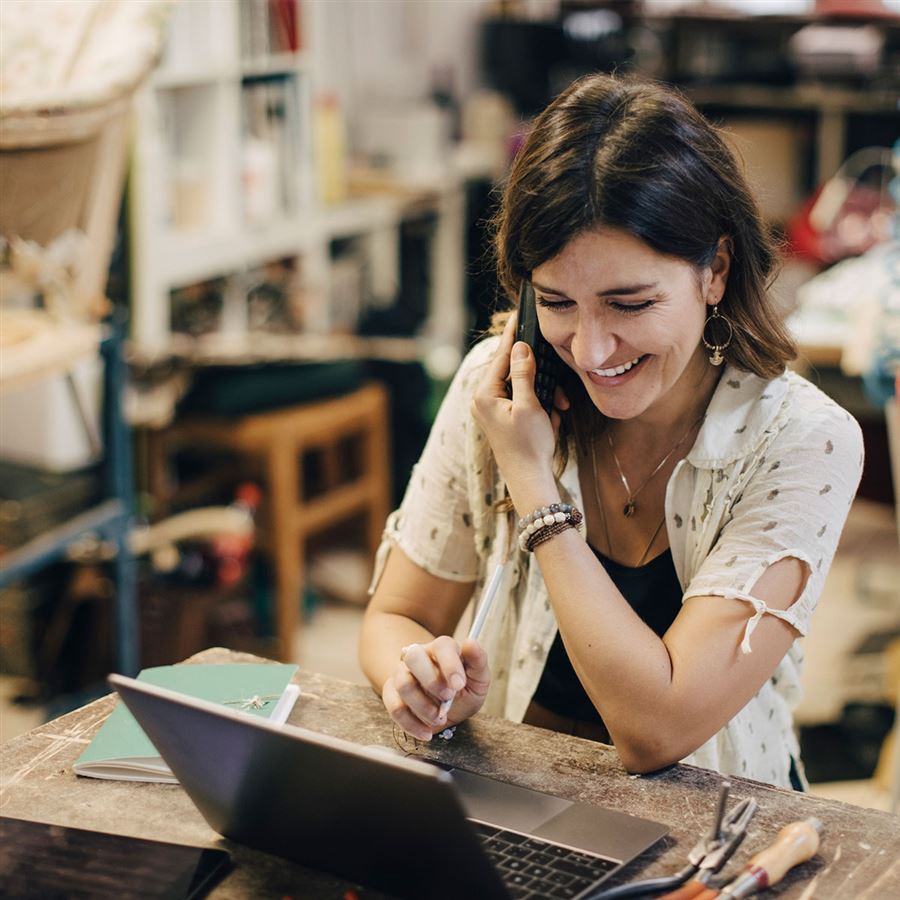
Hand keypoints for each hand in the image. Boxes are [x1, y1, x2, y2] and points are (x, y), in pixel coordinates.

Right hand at [381, 636, 490, 740]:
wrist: (448, 709)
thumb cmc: (463, 690)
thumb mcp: (478, 679)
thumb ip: (478, 661)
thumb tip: (470, 643)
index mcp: (442, 648)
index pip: (442, 646)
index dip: (450, 665)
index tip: (459, 685)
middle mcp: (419, 656)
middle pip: (413, 657)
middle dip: (430, 681)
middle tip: (446, 698)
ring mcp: (402, 673)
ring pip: (403, 684)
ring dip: (422, 707)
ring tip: (439, 717)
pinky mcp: (391, 693)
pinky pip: (394, 707)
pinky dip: (410, 723)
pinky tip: (426, 731)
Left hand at [472, 314, 569, 511]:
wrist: (529, 480)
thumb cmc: (529, 446)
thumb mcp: (529, 406)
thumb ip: (523, 374)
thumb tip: (520, 347)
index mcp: (484, 395)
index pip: (499, 357)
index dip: (512, 337)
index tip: (518, 316)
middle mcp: (484, 401)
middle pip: (513, 372)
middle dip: (539, 378)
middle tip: (554, 391)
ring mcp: (493, 410)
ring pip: (523, 387)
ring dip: (544, 395)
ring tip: (557, 409)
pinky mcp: (505, 418)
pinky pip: (525, 402)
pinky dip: (541, 406)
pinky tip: (551, 420)